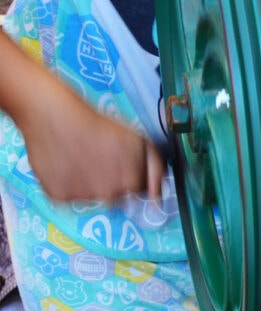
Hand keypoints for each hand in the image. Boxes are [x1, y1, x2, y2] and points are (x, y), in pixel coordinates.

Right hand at [0, 35, 164, 201]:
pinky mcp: (60, 196)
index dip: (130, 173)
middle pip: (117, 195)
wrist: (51, 113)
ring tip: (79, 157)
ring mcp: (85, 196)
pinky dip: (67, 183)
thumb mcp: (135, 138)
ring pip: (93, 197)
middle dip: (110, 178)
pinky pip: (69, 197)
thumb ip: (153, 166)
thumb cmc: (94, 122)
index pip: (138, 189)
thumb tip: (158, 194)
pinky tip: (64, 163)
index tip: (118, 160)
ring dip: (89, 182)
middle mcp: (111, 193)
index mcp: (132, 179)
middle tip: (97, 156)